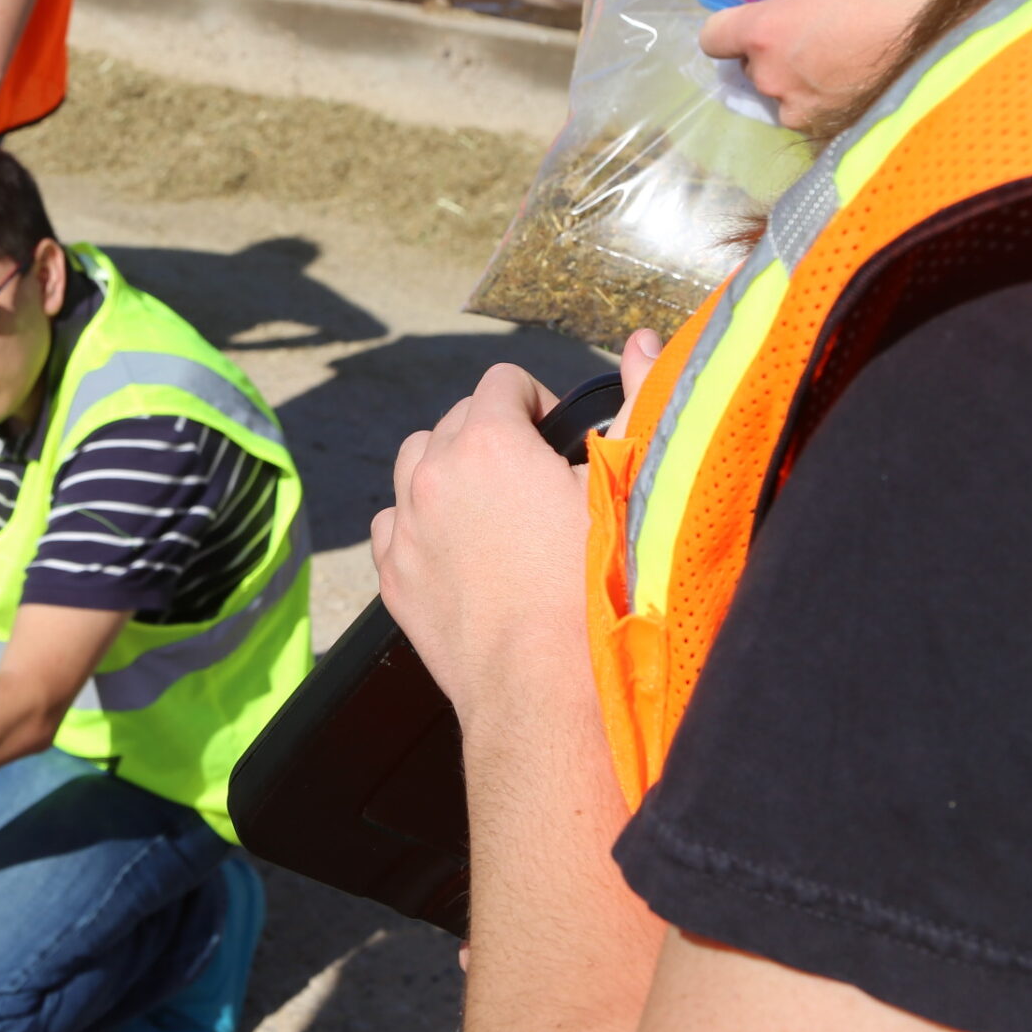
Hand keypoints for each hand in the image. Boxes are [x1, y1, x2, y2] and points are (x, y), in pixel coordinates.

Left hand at [369, 329, 662, 720]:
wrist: (546, 690)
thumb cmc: (598, 590)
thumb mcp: (630, 487)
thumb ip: (637, 403)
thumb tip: (640, 341)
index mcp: (490, 438)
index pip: (503, 381)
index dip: (539, 404)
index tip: (562, 442)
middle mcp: (434, 472)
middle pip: (455, 420)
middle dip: (492, 437)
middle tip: (536, 482)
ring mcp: (404, 526)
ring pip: (413, 466)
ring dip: (448, 473)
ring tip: (493, 511)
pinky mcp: (393, 576)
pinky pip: (391, 525)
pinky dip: (419, 526)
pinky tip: (458, 552)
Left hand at [698, 0, 935, 127]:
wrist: (941, 59)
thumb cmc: (891, 1)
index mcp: (765, 32)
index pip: (712, 36)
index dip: (731, 21)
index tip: (762, 12)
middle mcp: (769, 78)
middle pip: (750, 62)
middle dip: (774, 44)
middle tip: (819, 25)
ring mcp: (793, 111)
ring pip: (779, 88)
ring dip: (796, 72)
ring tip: (843, 53)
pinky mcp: (818, 133)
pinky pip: (805, 110)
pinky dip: (819, 96)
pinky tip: (853, 79)